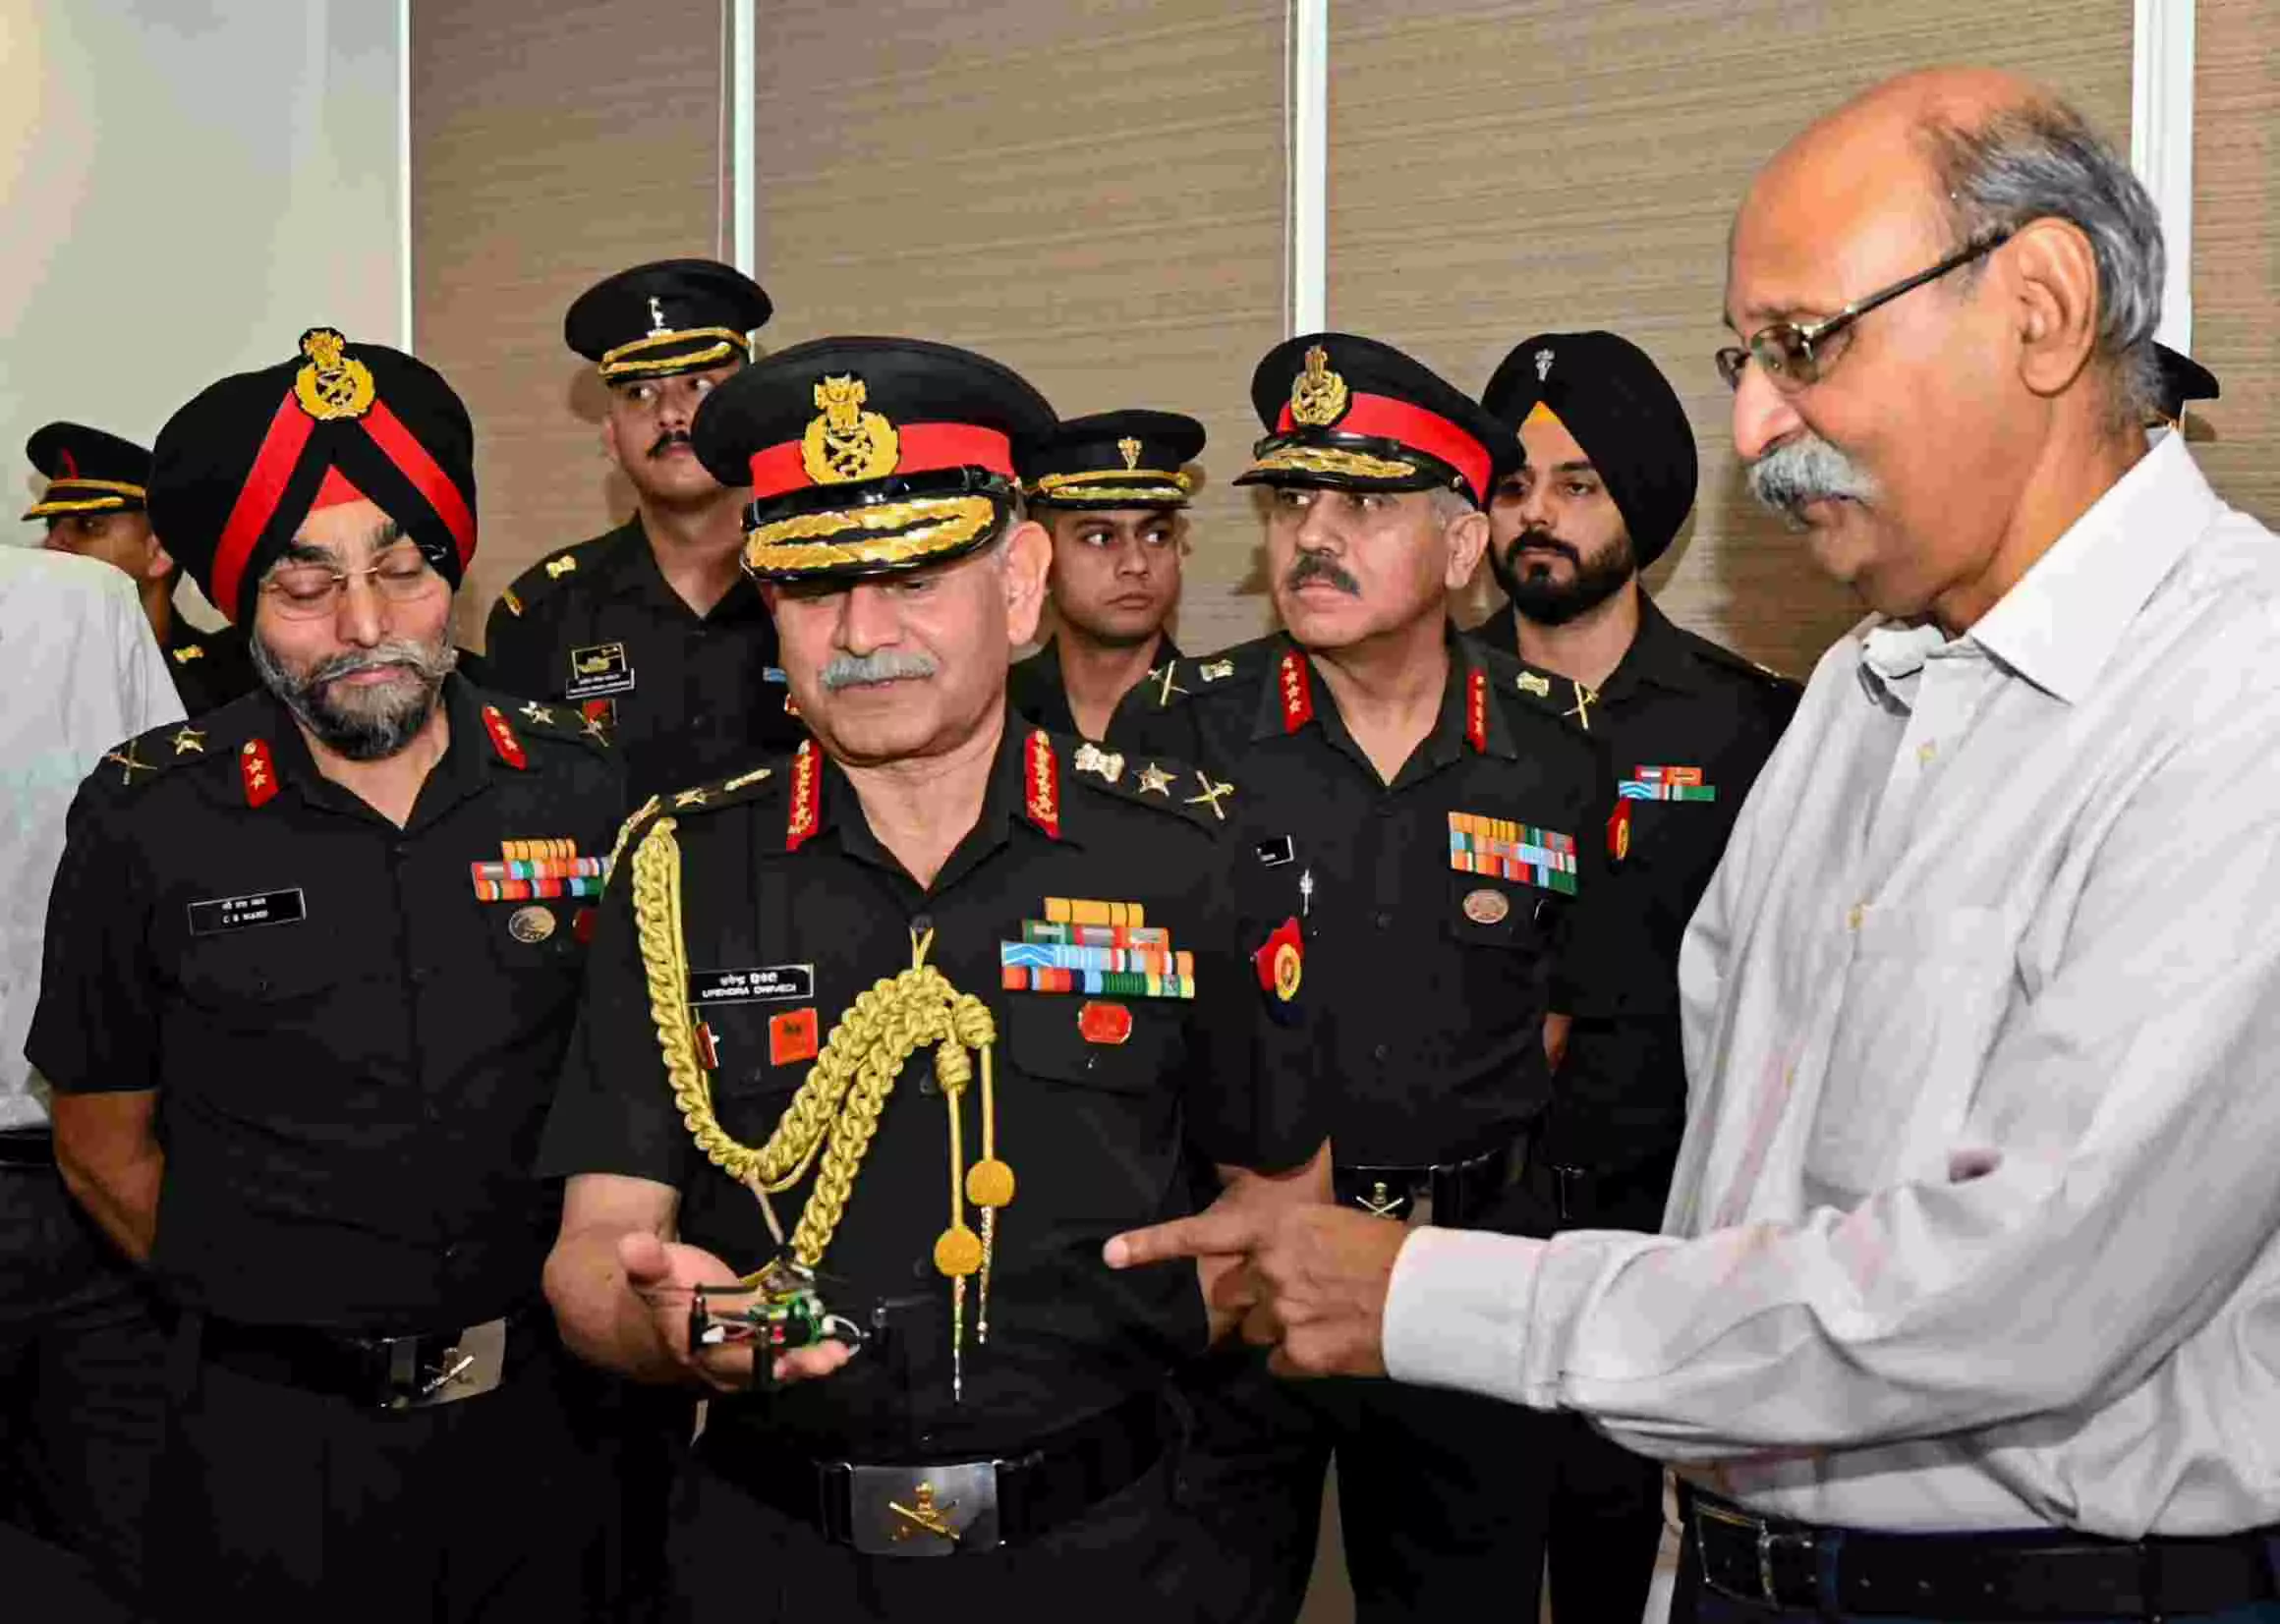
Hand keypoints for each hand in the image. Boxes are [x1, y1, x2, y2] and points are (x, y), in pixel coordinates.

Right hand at [617, 1232, 854, 1389]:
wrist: (658, 1320)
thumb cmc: (663, 1291)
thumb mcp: (654, 1272)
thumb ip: (647, 1262)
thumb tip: (632, 1244)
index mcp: (691, 1342)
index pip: (719, 1350)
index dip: (746, 1352)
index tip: (771, 1348)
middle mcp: (719, 1360)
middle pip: (756, 1366)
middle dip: (791, 1363)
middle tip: (824, 1359)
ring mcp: (744, 1360)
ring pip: (776, 1367)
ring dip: (807, 1362)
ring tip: (837, 1355)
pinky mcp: (762, 1350)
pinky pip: (786, 1356)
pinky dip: (810, 1352)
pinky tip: (836, 1345)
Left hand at [1107, 1202, 1410, 1378]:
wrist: (1426, 1295)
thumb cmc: (1388, 1251)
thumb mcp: (1331, 1226)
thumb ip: (1290, 1245)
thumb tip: (1273, 1268)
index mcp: (1276, 1229)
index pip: (1201, 1235)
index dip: (1152, 1244)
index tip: (1110, 1253)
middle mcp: (1269, 1270)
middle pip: (1232, 1295)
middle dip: (1251, 1300)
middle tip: (1292, 1296)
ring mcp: (1281, 1315)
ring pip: (1255, 1332)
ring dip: (1277, 1329)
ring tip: (1323, 1318)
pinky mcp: (1299, 1355)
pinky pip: (1280, 1363)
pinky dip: (1299, 1358)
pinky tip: (1332, 1343)